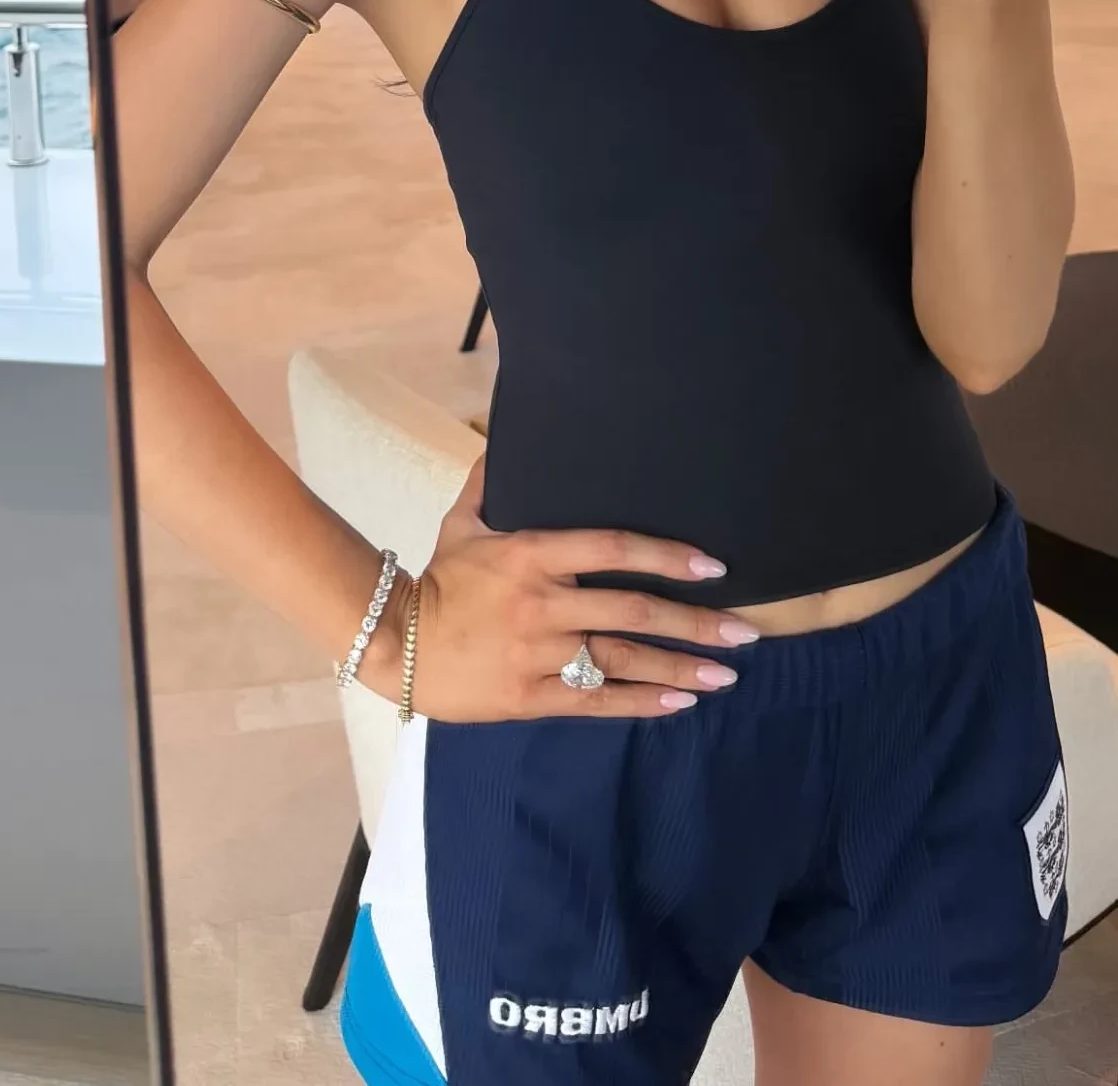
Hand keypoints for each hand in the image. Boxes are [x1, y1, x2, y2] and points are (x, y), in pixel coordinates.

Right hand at [357, 458, 758, 720]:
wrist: (394, 642)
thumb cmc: (439, 578)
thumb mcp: (462, 521)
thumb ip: (494, 480)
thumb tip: (508, 435)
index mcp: (532, 554)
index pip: (614, 548)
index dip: (667, 555)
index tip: (713, 566)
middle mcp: (543, 603)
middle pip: (633, 612)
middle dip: (695, 624)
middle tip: (744, 633)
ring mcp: (539, 653)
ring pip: (623, 661)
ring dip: (681, 669)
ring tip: (727, 676)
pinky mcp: (530, 696)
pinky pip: (596, 702)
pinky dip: (641, 703)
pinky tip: (680, 703)